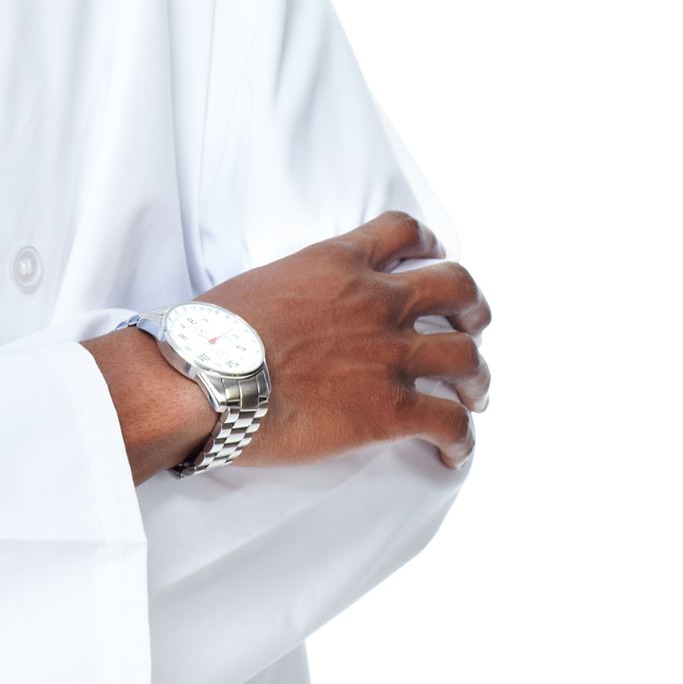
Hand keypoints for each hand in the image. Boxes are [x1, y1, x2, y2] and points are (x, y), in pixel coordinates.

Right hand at [86, 210, 491, 485]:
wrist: (206, 379)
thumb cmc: (211, 335)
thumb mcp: (260, 283)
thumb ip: (296, 289)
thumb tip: (290, 313)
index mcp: (339, 263)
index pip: (401, 232)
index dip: (428, 243)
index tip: (433, 256)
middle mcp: (376, 301)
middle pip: (456, 287)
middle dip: (472, 308)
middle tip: (471, 325)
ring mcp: (389, 355)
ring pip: (466, 356)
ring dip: (476, 377)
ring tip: (474, 394)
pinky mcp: (390, 410)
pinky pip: (449, 422)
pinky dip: (460, 439)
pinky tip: (454, 451)